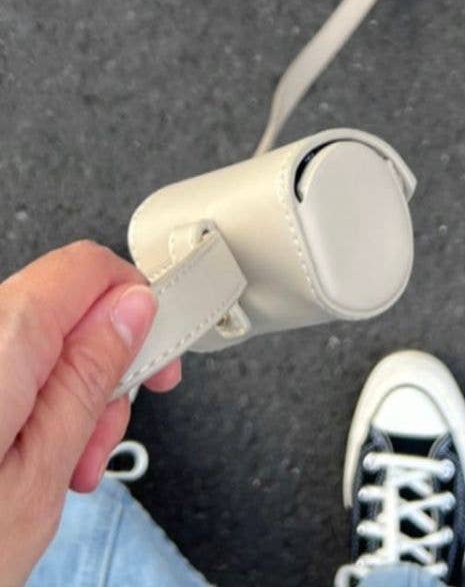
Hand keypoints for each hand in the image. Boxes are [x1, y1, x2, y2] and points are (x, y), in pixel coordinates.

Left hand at [0, 241, 181, 585]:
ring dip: (64, 394)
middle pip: (60, 307)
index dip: (139, 302)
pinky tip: (27, 461)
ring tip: (64, 464)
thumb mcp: (39, 477)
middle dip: (103, 362)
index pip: (89, 268)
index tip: (162, 348)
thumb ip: (90, 376)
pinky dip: (23, 406)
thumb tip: (132, 310)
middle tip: (108, 427)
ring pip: (29, 343)